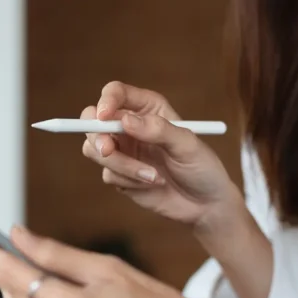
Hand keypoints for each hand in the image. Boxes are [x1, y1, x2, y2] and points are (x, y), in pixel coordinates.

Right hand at [81, 81, 241, 231]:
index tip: (105, 116)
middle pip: (93, 119)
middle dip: (97, 135)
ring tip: (153, 177)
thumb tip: (125, 121)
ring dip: (121, 165)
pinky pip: (107, 174)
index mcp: (148, 108)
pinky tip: (151, 184)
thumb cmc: (201, 168)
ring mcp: (122, 150)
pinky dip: (127, 180)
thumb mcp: (187, 145)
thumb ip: (157, 129)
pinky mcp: (119, 174)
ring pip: (95, 149)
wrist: (204, 204)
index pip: (116, 93)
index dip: (106, 101)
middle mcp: (130, 126)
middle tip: (108, 150)